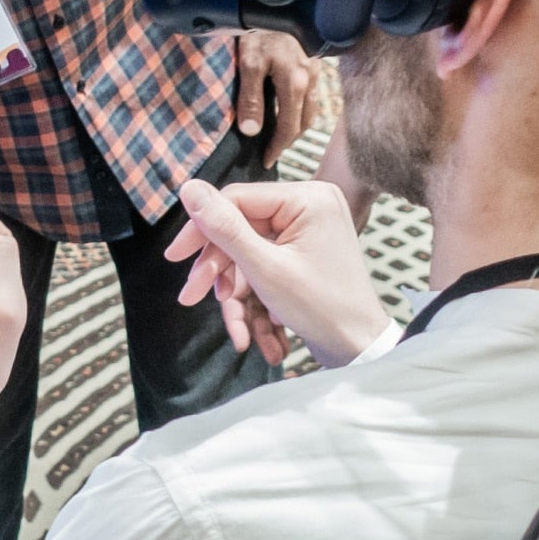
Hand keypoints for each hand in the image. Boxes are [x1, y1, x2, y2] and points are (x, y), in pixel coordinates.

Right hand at [164, 179, 392, 367]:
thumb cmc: (323, 309)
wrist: (363, 351)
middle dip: (220, 275)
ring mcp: (307, 234)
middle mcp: (308, 208)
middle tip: (191, 298)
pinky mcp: (303, 257)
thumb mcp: (265, 268)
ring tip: (240, 336)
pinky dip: (258, 304)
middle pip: (240, 232)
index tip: (175, 257)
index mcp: (306, 199)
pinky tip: (260, 339)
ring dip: (239, 300)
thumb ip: (225, 228)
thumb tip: (188, 188)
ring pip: (249, 258)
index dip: (202, 230)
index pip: (236, 201)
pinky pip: (266, 271)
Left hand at [232, 32, 323, 165]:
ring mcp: (316, 70)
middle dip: (288, 141)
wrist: (276, 1)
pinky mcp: (315, 61)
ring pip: (311, 109)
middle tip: (272, 152)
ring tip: (279, 135)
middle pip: (304, 122)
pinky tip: (289, 108)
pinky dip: (301, 109)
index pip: (289, 127)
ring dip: (297, 125)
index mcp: (296, 84)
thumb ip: (251, 98)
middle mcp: (311, 80)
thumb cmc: (260, 30)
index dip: (278, 147)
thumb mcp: (248, 63)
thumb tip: (251, 131)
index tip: (266, 160)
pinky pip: (312, 94)